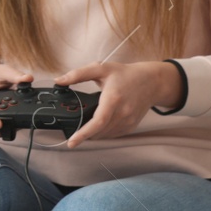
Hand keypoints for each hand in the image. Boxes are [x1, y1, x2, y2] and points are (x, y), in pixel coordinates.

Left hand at [56, 61, 183, 148]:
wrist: (152, 81)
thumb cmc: (125, 74)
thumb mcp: (101, 68)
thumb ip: (77, 74)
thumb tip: (58, 81)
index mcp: (113, 99)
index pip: (98, 122)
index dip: (83, 134)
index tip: (72, 142)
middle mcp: (122, 113)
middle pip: (100, 131)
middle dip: (84, 136)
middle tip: (71, 136)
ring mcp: (129, 121)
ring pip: (106, 135)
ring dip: (93, 136)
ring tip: (81, 133)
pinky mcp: (132, 125)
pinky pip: (114, 134)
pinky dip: (103, 134)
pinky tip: (96, 129)